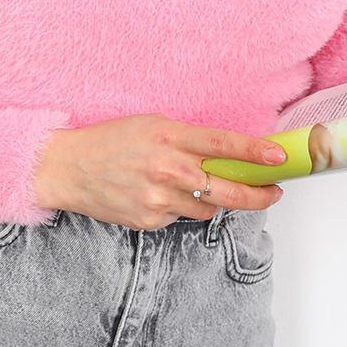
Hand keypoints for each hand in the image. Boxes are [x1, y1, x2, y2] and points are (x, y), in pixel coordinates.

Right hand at [31, 114, 287, 229]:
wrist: (66, 168)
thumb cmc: (109, 141)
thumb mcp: (152, 125)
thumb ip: (188, 140)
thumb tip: (227, 156)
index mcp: (169, 136)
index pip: (224, 144)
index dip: (256, 152)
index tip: (279, 157)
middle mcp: (167, 169)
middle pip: (228, 188)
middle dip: (258, 194)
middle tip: (272, 192)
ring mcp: (159, 199)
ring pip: (208, 207)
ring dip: (211, 199)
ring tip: (190, 186)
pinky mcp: (149, 221)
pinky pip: (180, 218)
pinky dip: (178, 208)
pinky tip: (157, 195)